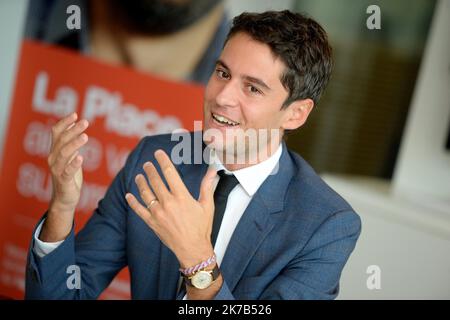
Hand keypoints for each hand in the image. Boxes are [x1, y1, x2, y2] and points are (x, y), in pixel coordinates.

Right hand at [40, 112, 88, 241]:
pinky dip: (73, 164)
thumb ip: (70, 143)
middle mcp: (53, 158)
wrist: (65, 198)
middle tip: (85, 122)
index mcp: (55, 151)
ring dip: (74, 144)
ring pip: (64, 154)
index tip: (75, 114)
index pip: (56, 133)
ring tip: (85, 137)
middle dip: (73, 130)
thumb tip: (73, 126)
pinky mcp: (64, 181)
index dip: (64, 123)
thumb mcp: (70, 157)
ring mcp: (57, 170)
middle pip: (62, 140)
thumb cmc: (69, 176)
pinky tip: (80, 157)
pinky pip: (67, 171)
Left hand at [125, 149, 216, 267]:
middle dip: (150, 169)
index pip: (169, 173)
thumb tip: (213, 170)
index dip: (163, 160)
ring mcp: (158, 213)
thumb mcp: (207, 205)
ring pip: (145, 193)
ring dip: (141, 182)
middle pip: (155, 180)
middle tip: (148, 164)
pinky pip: (139, 210)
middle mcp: (168, 203)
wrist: (193, 249)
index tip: (158, 153)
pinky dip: (133, 202)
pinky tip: (129, 195)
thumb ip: (207, 186)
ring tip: (140, 175)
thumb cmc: (202, 227)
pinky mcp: (152, 223)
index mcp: (182, 197)